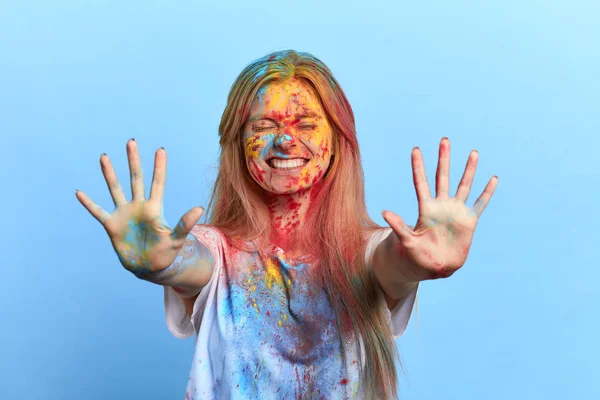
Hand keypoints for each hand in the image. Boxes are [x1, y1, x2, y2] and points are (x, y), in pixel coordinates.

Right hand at [75, 139, 203, 275]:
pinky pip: (98, 212)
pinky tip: (79, 192)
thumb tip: (198, 208)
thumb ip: (185, 224)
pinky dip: (89, 203)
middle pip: (136, 179)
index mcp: (155, 208)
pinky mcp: (112, 226)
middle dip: (134, 161)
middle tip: (131, 141)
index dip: (159, 167)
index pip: (158, 183)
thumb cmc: (165, 254)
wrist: (149, 268)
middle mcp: (139, 206)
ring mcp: (124, 214)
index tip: (161, 150)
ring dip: (110, 174)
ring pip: (116, 189)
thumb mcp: (176, 240)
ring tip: (104, 156)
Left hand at [382, 137, 497, 280]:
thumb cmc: (417, 255)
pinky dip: (486, 193)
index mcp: (425, 209)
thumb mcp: (406, 240)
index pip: (420, 183)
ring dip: (469, 170)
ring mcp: (455, 212)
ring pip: (463, 186)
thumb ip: (398, 226)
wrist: (435, 267)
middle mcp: (441, 206)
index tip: (415, 150)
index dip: (418, 167)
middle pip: (442, 177)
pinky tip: (493, 179)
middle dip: (443, 159)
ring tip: (474, 153)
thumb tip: (384, 212)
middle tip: (444, 140)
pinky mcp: (468, 221)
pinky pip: (479, 204)